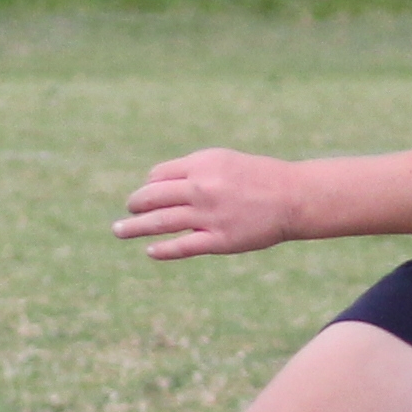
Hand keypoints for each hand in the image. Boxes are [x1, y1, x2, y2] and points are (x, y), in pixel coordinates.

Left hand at [118, 148, 307, 260]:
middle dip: (135, 205)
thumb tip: (156, 184)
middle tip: (127, 212)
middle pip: (153, 197)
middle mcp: (202, 187)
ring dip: (135, 228)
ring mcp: (209, 215)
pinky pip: (182, 246)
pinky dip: (162, 249)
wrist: (293, 197)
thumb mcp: (223, 162)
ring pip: (161, 222)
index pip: (159, 175)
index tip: (148, 195)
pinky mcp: (219, 240)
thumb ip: (192, 170)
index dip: (149, 186)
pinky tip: (150, 250)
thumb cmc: (258, 178)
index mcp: (202, 164)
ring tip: (119, 231)